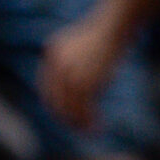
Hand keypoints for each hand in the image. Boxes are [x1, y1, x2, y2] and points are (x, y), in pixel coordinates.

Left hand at [38, 14, 118, 129]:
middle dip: (67, 119)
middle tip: (78, 129)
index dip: (56, 107)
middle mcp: (57, 66)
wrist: (113, 27)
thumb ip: (65, 60)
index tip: (66, 118)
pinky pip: (84, 108)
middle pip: (56, 102)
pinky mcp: (85, 82)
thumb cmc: (101, 35)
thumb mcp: (75, 43)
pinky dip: (91, 120)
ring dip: (80, 123)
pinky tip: (99, 126)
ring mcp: (70, 74)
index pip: (46, 89)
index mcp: (51, 55)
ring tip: (91, 131)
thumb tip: (65, 83)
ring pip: (70, 108)